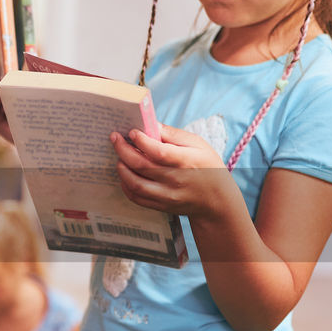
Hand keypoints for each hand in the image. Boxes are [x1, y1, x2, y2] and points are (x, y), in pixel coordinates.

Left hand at [110, 124, 238, 221]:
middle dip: (123, 150)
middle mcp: (176, 181)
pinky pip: (136, 197)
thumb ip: (174, 135)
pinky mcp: (161, 206)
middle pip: (142, 166)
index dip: (142, 141)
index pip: (159, 152)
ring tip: (120, 157)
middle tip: (115, 138)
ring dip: (122, 168)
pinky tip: (125, 173)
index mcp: (186, 162)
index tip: (132, 132)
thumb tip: (151, 124)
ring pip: (135, 184)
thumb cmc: (207, 166)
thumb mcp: (198, 145)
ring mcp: (167, 196)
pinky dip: (125, 185)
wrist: (216, 199)